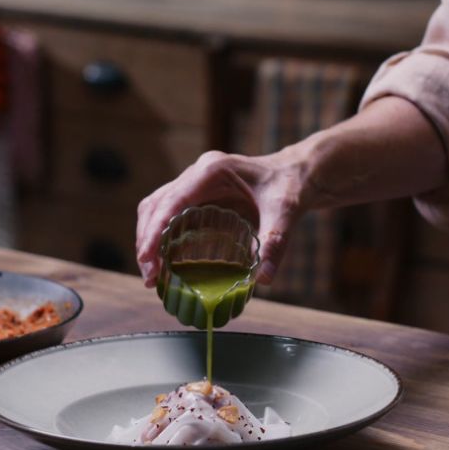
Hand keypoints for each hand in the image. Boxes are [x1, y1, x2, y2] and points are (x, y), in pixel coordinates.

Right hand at [136, 147, 311, 287]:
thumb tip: (264, 279)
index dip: (155, 231)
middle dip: (147, 240)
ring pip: (158, 208)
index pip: (171, 201)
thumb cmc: (292, 185)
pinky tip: (166, 262)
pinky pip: (172, 214)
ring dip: (150, 239)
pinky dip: (163, 237)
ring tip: (153, 274)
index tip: (148, 260)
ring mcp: (196, 184)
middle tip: (150, 276)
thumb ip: (275, 242)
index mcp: (212, 171)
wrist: (301, 173)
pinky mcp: (200, 196)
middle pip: (156, 205)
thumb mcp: (286, 211)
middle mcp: (198, 174)